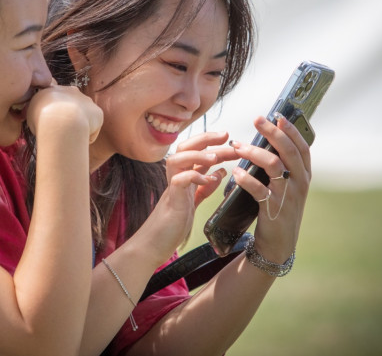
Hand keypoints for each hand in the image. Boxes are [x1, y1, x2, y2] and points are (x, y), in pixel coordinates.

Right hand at [26, 81, 102, 142]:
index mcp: (54, 89)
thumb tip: (40, 118)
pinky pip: (92, 127)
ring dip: (79, 125)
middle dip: (68, 115)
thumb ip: (37, 111)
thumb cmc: (41, 118)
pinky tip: (79, 139)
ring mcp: (87, 101)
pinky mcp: (98, 112)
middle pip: (71, 104)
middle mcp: (71, 91)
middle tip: (61, 129)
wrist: (61, 121)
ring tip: (71, 137)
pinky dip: (87, 135)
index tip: (50, 120)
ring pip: (83, 115)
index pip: (54, 97)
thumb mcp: (30, 111)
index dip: (53, 110)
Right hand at [135, 131, 237, 265]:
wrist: (154, 245)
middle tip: (226, 135)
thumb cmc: (171, 225)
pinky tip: (208, 180)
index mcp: (183, 177)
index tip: (227, 136)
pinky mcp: (172, 202)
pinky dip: (194, 177)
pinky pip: (179, 181)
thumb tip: (220, 172)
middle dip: (205, 138)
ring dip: (197, 155)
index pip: (194, 150)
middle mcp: (176, 178)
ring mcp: (172, 189)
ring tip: (215, 157)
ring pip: (177, 159)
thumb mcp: (193, 202)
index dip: (210, 141)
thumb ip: (205, 187)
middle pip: (185, 148)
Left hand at [228, 114, 311, 261]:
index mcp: (304, 174)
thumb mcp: (286, 185)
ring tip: (238, 146)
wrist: (279, 243)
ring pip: (274, 166)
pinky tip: (235, 173)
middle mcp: (300, 182)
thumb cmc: (278, 208)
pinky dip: (246, 179)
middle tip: (257, 120)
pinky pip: (260, 190)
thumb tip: (268, 138)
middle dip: (272, 132)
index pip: (302, 146)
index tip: (278, 115)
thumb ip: (282, 164)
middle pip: (288, 151)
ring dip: (255, 153)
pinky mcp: (274, 209)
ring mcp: (288, 196)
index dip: (291, 130)